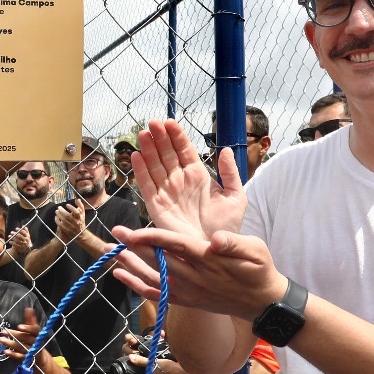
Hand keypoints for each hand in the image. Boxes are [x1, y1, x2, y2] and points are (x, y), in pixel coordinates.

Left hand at [0, 307, 39, 360]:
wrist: (40, 357)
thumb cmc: (34, 339)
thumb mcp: (34, 329)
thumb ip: (30, 319)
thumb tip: (29, 308)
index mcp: (38, 334)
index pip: (35, 330)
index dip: (28, 328)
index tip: (19, 326)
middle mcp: (36, 343)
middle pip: (26, 338)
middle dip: (14, 335)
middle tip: (3, 332)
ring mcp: (32, 352)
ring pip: (21, 347)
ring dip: (10, 344)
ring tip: (0, 340)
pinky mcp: (27, 359)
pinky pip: (20, 357)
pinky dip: (12, 354)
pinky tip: (5, 351)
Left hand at [8, 226, 31, 256]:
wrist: (25, 249)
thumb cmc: (25, 240)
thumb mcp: (27, 236)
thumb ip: (25, 230)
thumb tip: (23, 225)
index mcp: (28, 236)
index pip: (24, 232)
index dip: (20, 230)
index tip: (16, 229)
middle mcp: (26, 240)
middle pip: (20, 236)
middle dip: (15, 233)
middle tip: (11, 232)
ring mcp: (24, 244)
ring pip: (17, 240)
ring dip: (12, 238)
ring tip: (9, 236)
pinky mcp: (20, 248)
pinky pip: (16, 245)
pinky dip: (12, 243)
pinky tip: (9, 241)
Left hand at [55, 202, 85, 243]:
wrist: (81, 234)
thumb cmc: (81, 221)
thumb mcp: (82, 214)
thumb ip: (81, 206)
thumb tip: (77, 199)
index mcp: (80, 218)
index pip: (76, 212)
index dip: (71, 208)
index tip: (67, 204)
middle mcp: (76, 223)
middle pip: (68, 216)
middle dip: (62, 211)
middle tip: (58, 207)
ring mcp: (71, 227)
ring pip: (64, 221)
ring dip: (59, 215)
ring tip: (56, 211)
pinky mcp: (67, 231)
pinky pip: (61, 225)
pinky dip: (57, 221)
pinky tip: (56, 217)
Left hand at [112, 225, 284, 318]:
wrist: (262, 302)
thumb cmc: (259, 269)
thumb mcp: (256, 250)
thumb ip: (235, 243)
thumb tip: (217, 238)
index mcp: (210, 261)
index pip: (176, 246)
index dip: (153, 238)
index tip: (134, 232)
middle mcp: (195, 278)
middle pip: (159, 260)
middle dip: (135, 246)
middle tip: (116, 232)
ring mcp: (188, 292)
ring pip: (153, 277)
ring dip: (131, 264)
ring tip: (112, 250)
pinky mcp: (186, 300)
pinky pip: (157, 294)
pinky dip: (136, 285)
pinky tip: (120, 275)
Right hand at [131, 121, 245, 240]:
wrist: (215, 251)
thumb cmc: (226, 227)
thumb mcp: (236, 197)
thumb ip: (231, 173)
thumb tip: (225, 149)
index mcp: (198, 176)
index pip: (184, 150)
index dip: (176, 136)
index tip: (170, 122)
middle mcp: (180, 181)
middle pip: (166, 154)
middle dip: (160, 138)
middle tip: (153, 122)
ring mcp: (167, 192)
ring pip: (154, 166)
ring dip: (148, 149)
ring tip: (143, 133)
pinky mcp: (156, 206)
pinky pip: (146, 185)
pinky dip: (140, 171)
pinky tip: (137, 156)